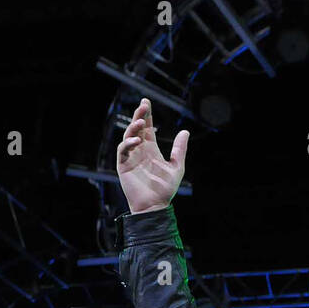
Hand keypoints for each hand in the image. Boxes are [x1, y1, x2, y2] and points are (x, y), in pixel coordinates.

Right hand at [117, 97, 189, 214]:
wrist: (155, 206)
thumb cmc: (165, 189)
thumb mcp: (177, 167)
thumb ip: (180, 149)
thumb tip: (185, 131)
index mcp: (151, 150)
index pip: (147, 128)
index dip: (146, 115)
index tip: (147, 102)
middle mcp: (140, 151)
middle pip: (137, 128)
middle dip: (139, 116)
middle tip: (143, 105)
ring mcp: (131, 157)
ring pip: (128, 136)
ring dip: (133, 127)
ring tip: (141, 122)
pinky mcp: (124, 165)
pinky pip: (123, 150)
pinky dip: (128, 143)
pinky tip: (137, 140)